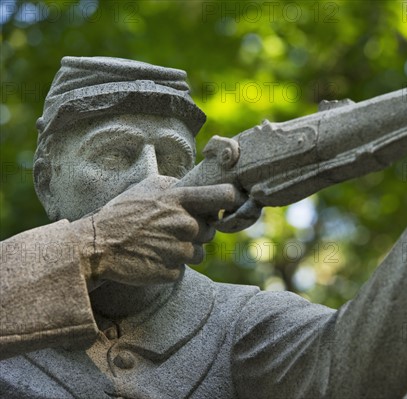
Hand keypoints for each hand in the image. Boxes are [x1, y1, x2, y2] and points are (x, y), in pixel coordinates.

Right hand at [73, 175, 244, 286]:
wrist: (96, 245)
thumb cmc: (122, 213)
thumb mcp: (146, 188)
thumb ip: (175, 184)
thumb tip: (193, 183)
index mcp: (180, 200)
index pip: (224, 197)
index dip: (231, 201)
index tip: (229, 205)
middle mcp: (185, 224)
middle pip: (210, 231)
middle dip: (196, 232)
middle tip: (171, 230)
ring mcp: (179, 250)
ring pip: (198, 253)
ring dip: (184, 250)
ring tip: (159, 244)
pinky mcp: (172, 272)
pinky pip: (182, 270)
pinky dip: (170, 266)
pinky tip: (152, 258)